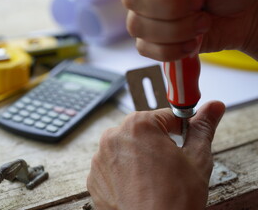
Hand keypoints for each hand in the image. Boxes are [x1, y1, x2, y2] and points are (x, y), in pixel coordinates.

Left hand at [87, 101, 225, 209]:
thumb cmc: (174, 199)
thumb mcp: (197, 159)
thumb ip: (203, 128)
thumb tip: (213, 108)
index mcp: (138, 125)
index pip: (166, 117)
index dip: (181, 130)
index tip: (185, 141)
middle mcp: (113, 137)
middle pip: (144, 132)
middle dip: (159, 144)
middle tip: (171, 166)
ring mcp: (100, 158)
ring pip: (128, 149)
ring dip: (140, 158)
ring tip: (154, 179)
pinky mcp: (94, 177)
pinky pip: (113, 167)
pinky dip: (125, 174)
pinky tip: (139, 187)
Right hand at [121, 0, 257, 60]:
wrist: (241, 14)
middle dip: (176, 6)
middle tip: (200, 3)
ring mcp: (141, 16)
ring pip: (139, 26)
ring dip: (178, 30)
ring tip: (201, 22)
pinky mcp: (147, 41)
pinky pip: (145, 49)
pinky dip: (173, 50)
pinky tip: (191, 42)